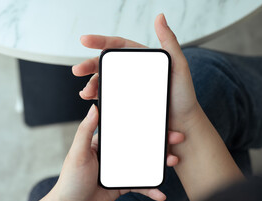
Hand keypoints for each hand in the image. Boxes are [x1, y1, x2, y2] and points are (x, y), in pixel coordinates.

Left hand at [50, 104, 184, 200]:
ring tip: (173, 160)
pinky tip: (161, 193)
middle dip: (158, 142)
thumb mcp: (77, 153)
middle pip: (139, 145)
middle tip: (176, 137)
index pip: (125, 130)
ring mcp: (119, 170)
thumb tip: (93, 108)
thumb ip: (85, 131)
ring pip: (144, 164)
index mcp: (102, 144)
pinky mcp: (122, 186)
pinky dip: (151, 189)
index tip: (157, 119)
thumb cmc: (69, 181)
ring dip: (159, 163)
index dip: (142, 124)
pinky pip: (140, 185)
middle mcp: (113, 155)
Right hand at [72, 14, 199, 130]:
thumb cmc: (184, 95)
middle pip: (107, 64)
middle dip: (89, 65)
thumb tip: (160, 17)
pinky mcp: (127, 103)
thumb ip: (169, 42)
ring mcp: (129, 88)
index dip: (100, 41)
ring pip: (105, 81)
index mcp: (142, 59)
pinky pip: (109, 98)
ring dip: (91, 84)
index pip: (118, 46)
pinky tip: (92, 101)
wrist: (184, 124)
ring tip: (85, 92)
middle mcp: (133, 72)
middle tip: (77, 70)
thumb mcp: (179, 66)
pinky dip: (98, 98)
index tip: (84, 40)